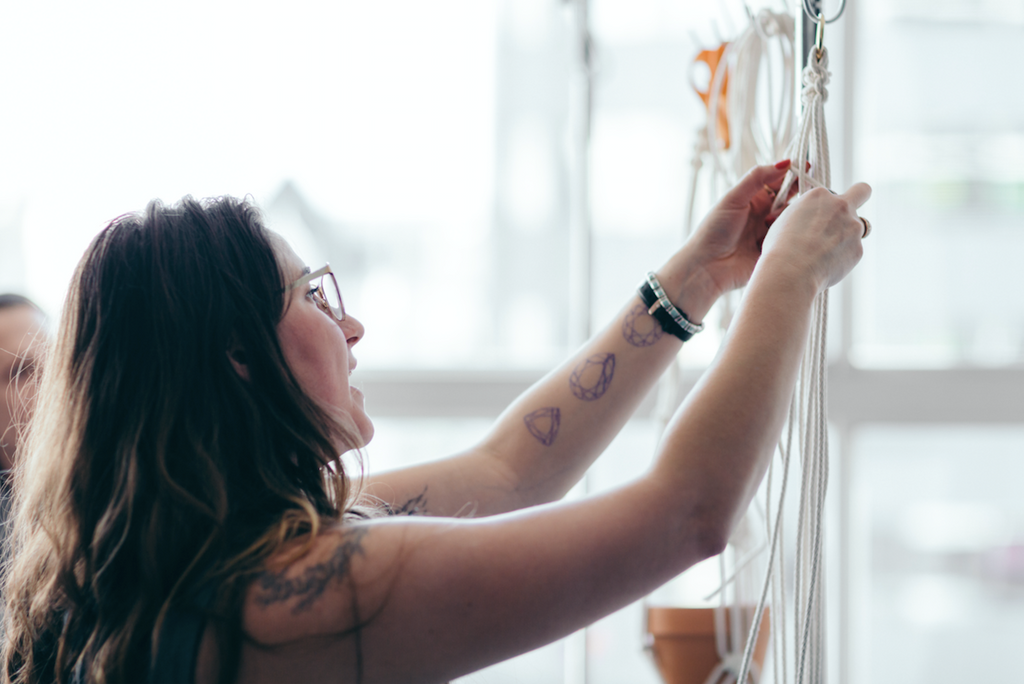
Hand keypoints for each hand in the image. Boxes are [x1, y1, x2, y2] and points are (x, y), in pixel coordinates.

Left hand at [687, 161, 797, 295]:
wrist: (706, 267)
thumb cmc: (714, 230)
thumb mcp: (733, 198)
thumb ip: (757, 177)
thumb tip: (785, 162)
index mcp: (755, 198)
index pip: (781, 181)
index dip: (794, 174)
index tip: (806, 169)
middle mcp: (765, 214)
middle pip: (792, 200)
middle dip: (796, 197)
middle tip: (789, 199)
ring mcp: (772, 233)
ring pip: (794, 220)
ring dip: (788, 219)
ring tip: (767, 224)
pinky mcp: (776, 252)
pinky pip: (792, 241)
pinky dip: (790, 237)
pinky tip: (778, 239)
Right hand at [760, 183, 871, 292]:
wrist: (790, 271)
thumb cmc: (781, 247)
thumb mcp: (787, 219)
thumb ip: (806, 214)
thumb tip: (813, 220)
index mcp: (820, 195)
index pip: (830, 193)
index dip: (825, 206)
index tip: (818, 217)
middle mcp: (841, 206)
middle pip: (862, 191)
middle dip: (860, 196)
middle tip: (850, 211)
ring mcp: (853, 227)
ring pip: (857, 228)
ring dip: (846, 235)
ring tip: (826, 252)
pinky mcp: (858, 249)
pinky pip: (852, 251)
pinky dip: (842, 257)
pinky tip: (825, 265)